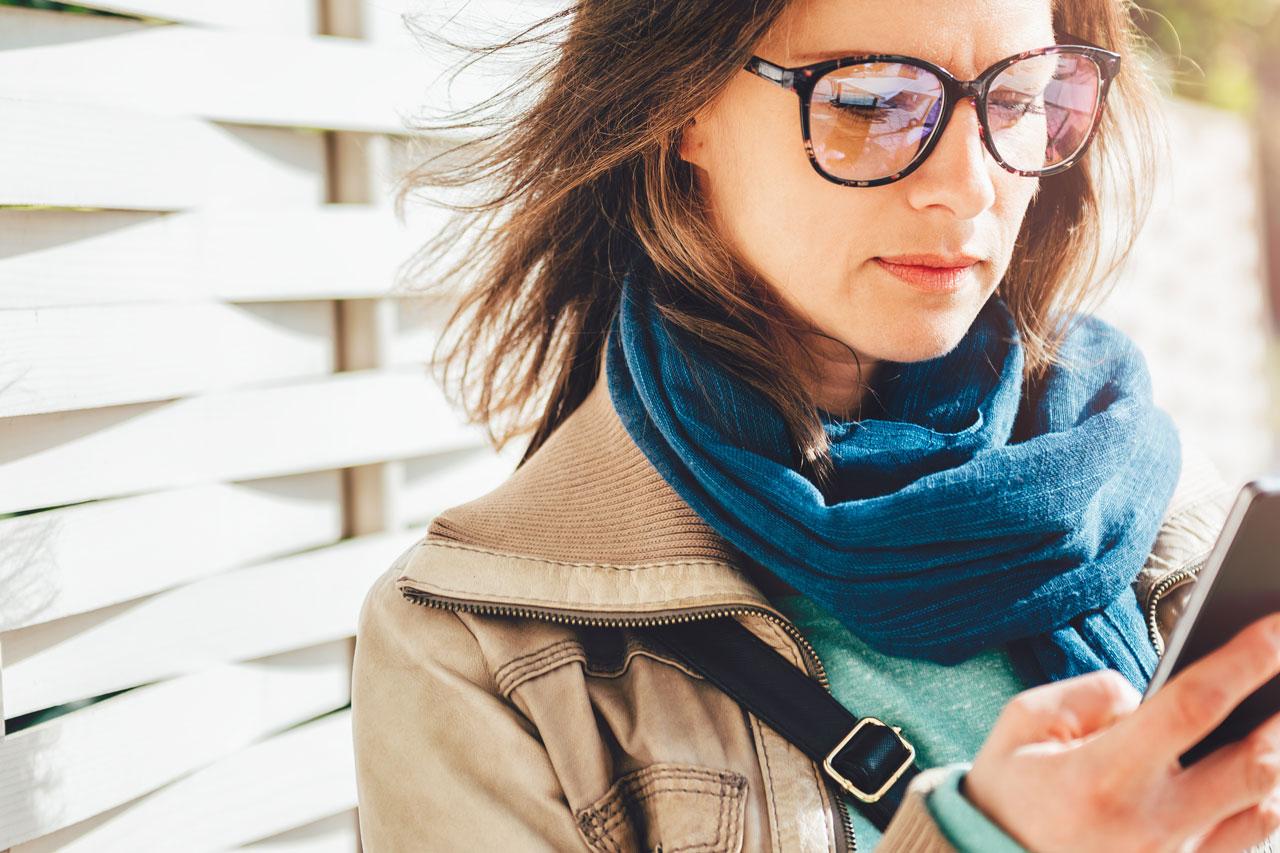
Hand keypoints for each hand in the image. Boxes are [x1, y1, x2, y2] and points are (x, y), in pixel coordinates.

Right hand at [964, 611, 1279, 852]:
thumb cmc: (1007, 795)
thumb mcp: (1021, 725)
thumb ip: (1088, 695)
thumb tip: (1144, 696)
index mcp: (1103, 775)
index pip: (1191, 705)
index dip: (1244, 662)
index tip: (1277, 628)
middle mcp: (1149, 825)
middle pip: (1253, 766)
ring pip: (1262, 810)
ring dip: (1275, 762)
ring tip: (1273, 724)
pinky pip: (1244, 844)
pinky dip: (1260, 806)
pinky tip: (1255, 778)